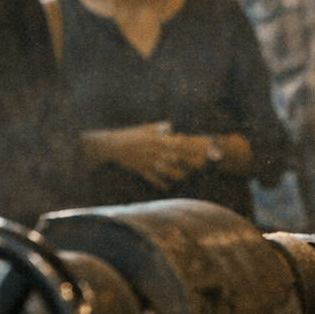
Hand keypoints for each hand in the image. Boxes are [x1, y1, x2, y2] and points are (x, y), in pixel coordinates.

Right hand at [83, 122, 206, 188]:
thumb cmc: (131, 135)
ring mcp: (148, 161)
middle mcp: (154, 150)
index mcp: (157, 139)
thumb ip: (161, 127)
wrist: (112, 145)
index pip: (178, 143)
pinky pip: (153, 178)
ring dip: (177, 173)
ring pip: (166, 169)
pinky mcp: (141, 170)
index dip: (191, 147)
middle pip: (176, 157)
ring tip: (185, 176)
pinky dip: (161, 183)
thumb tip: (172, 127)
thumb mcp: (147, 128)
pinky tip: (168, 186)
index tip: (201, 149)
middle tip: (201, 165)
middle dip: (189, 161)